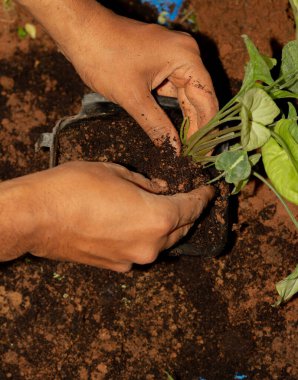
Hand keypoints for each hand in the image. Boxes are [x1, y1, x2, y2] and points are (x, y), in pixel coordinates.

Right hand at [0, 162, 213, 270]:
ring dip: (167, 226)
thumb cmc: (75, 187)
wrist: (37, 217)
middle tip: (188, 196)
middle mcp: (150, 246)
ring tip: (163, 208)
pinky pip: (141, 250)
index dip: (203, 197)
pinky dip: (146, 237)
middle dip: (188, 212)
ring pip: (162, 242)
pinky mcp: (115, 266)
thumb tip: (160, 190)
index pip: (192, 208)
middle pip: (181, 228)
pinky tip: (136, 223)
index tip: (209, 190)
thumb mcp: (117, 173)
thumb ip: (146, 184)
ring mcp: (132, 260)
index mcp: (157, 219)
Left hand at [17, 0, 217, 151]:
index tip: (205, 154)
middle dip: (196, 127)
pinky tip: (174, 130)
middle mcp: (186, 55)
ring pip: (185, 96)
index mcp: (186, 58)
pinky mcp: (161, 63)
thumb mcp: (132, 97)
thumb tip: (174, 151)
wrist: (80, 32)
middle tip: (195, 155)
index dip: (207, 129)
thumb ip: (157, 126)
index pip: (206, 99)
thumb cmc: (104, 57)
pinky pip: (172, 90)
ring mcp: (174, 58)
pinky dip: (172, 110)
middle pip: (198, 98)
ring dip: (185, 121)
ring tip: (186, 149)